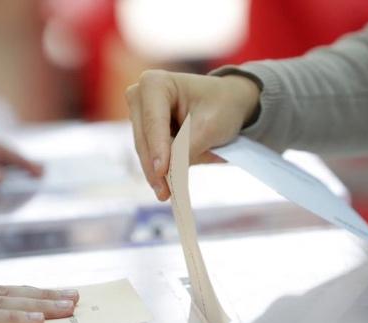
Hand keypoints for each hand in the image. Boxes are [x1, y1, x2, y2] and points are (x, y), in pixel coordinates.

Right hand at [0, 279, 79, 322]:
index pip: (17, 293)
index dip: (43, 293)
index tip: (66, 294)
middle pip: (21, 294)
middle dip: (52, 296)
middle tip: (78, 297)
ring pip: (12, 302)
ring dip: (44, 303)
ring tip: (69, 306)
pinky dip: (17, 317)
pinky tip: (37, 320)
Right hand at [125, 70, 259, 200]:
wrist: (228, 102)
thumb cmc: (221, 106)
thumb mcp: (210, 127)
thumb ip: (187, 148)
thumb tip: (170, 174)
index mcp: (155, 83)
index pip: (154, 122)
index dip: (158, 148)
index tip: (162, 172)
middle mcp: (140, 96)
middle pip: (144, 139)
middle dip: (155, 167)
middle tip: (165, 193)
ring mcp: (139, 115)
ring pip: (145, 150)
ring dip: (156, 172)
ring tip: (168, 193)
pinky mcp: (145, 131)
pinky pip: (150, 154)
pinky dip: (160, 170)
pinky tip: (167, 186)